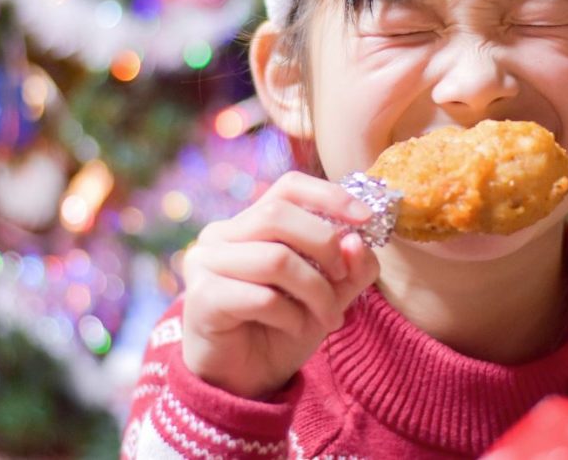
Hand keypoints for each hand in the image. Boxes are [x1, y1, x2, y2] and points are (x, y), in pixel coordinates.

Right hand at [181, 171, 379, 398]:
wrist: (245, 381)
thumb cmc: (284, 328)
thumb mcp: (330, 294)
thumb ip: (351, 267)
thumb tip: (356, 241)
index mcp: (251, 222)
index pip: (289, 187)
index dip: (330, 195)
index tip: (366, 218)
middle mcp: (222, 234)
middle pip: (279, 214)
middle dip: (325, 245)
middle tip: (342, 278)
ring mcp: (205, 262)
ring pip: (275, 257)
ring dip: (316, 290)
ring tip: (329, 316)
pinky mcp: (201, 297)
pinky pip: (261, 297)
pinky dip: (290, 314)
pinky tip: (294, 328)